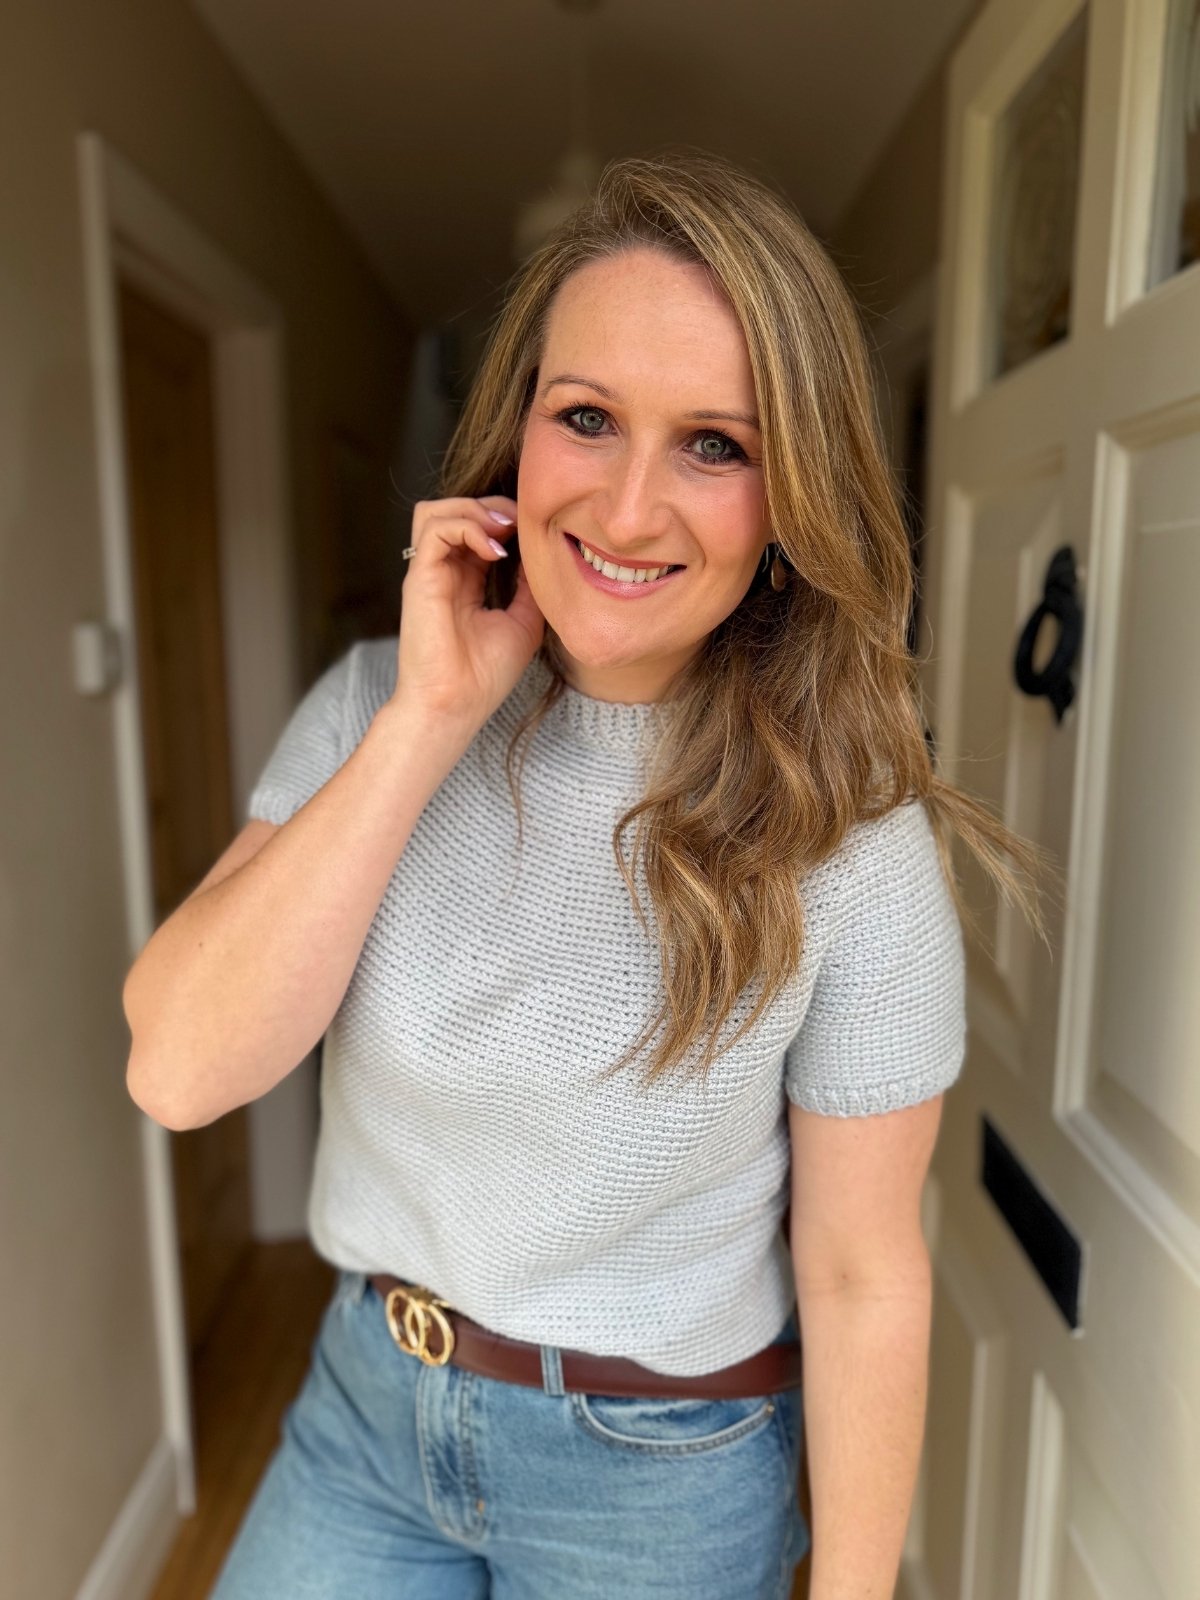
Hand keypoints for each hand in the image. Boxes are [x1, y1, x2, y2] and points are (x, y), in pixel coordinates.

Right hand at [389, 495, 544, 731]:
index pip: (475, 529)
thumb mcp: (523, 622)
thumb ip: (530, 587)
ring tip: (504, 531)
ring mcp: (428, 574)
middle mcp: (442, 573)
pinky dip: (466, 527)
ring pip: (435, 510)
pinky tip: (494, 551)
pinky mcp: (419, 579)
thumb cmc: (485, 676)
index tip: (534, 532)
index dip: (503, 519)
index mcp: (463, 581)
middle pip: (454, 510)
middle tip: (523, 524)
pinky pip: (434, 528)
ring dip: (474, 510)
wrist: (455, 707)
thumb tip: (544, 554)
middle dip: (492, 506)